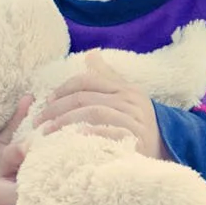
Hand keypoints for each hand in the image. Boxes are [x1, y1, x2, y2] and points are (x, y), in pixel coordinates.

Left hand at [32, 56, 166, 159]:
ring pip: (94, 112)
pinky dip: (90, 133)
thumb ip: (107, 77)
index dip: (63, 89)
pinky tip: (73, 138)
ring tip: (48, 132)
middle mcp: (130, 101)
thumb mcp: (126, 96)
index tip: (45, 101)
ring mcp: (134, 120)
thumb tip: (91, 54)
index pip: (88, 80)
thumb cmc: (138, 123)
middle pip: (85, 98)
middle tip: (38, 121)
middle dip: (57, 108)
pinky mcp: (136, 140)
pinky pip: (109, 133)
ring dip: (66, 121)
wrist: (167, 150)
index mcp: (125, 89)